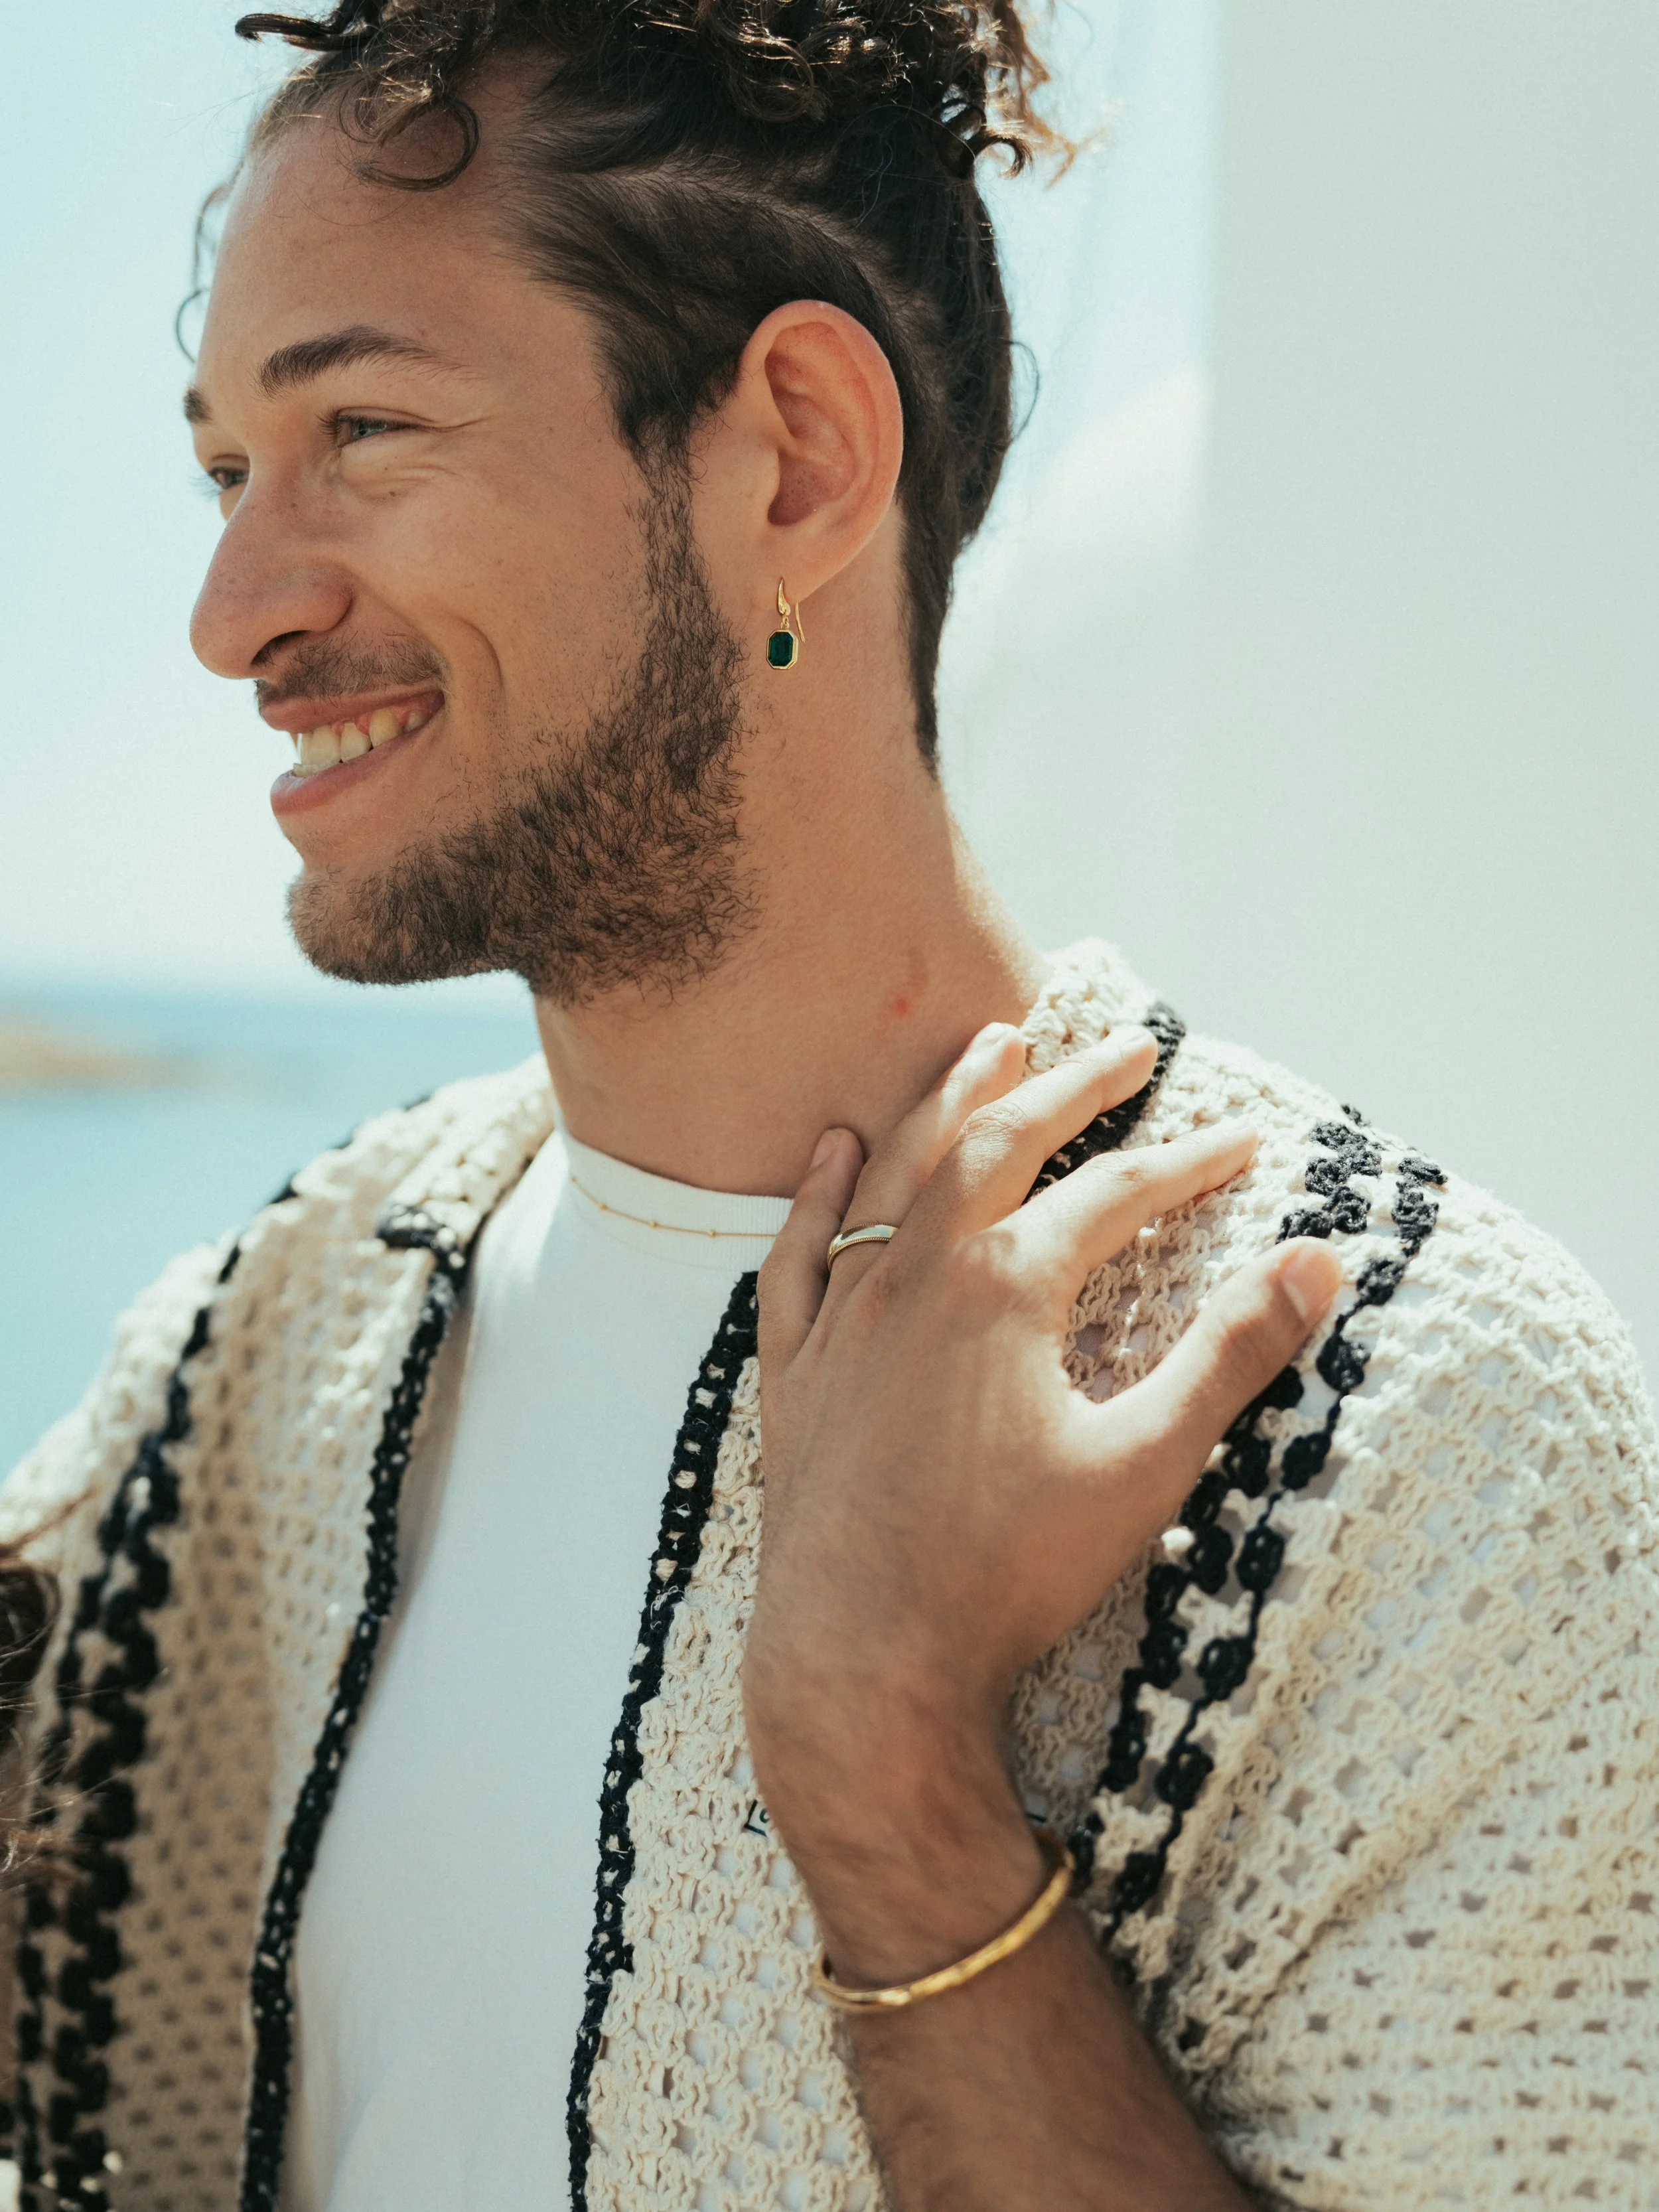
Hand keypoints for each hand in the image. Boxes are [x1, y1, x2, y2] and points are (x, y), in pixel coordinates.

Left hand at [746, 1020, 1340, 1981]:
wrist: (860, 1666)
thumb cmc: (1006, 1574)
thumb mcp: (1146, 1464)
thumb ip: (1231, 1355)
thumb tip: (1319, 1261)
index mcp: (1005, 1287)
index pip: (1115, 1194)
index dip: (1191, 1162)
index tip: (1247, 1137)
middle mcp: (916, 1278)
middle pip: (1000, 1144)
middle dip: (1070, 1085)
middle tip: (1128, 1045)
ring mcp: (845, 1320)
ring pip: (897, 1175)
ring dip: (948, 1102)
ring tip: (989, 1043)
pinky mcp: (796, 1371)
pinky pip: (799, 1257)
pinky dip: (821, 1196)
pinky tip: (839, 1152)